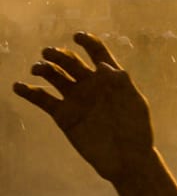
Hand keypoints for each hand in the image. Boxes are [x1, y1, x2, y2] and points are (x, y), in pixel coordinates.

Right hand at [12, 33, 153, 182]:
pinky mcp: (63, 115)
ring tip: (38, 69)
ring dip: (43, 68)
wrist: (126, 159)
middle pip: (70, 61)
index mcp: (110, 78)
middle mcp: (90, 85)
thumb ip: (121, 83)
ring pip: (54, 76)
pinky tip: (19, 86)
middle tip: (49, 54)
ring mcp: (75, 99)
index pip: (97, 52)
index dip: (87, 42)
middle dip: (58, 54)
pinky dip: (29, 92)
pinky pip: (42, 99)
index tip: (77, 36)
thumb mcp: (136, 104)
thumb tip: (102, 65)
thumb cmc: (137, 130)